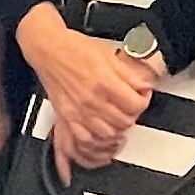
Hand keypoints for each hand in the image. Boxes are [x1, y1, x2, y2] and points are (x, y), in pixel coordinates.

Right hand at [18, 2, 155, 186]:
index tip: (142, 96)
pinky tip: (102, 140)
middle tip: (132, 107)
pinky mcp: (66, 118)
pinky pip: (83, 142)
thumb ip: (129, 73)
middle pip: (124, 123)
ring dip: (118, 131)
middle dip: (133, 115)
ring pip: (107, 136)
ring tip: (120, 122)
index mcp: (104, 82)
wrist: (49, 49)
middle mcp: (91, 100)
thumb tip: (145, 84)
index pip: (135, 105)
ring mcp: (78, 112)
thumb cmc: (74, 49)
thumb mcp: (109, 54)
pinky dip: (95, 145)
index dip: (144, 101)